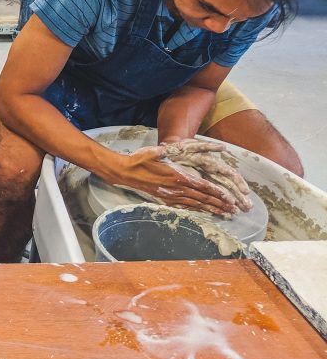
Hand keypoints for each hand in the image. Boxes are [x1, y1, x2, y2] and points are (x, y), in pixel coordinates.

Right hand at [102, 144, 241, 216]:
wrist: (124, 172)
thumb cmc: (140, 159)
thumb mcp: (157, 151)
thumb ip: (176, 149)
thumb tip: (190, 144)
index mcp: (177, 176)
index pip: (203, 187)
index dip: (217, 193)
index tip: (230, 199)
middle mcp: (176, 189)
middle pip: (203, 198)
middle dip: (220, 204)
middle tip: (234, 211)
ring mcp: (170, 195)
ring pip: (195, 205)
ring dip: (211, 210)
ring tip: (225, 215)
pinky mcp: (165, 199)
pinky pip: (185, 207)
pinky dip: (197, 210)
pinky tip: (205, 213)